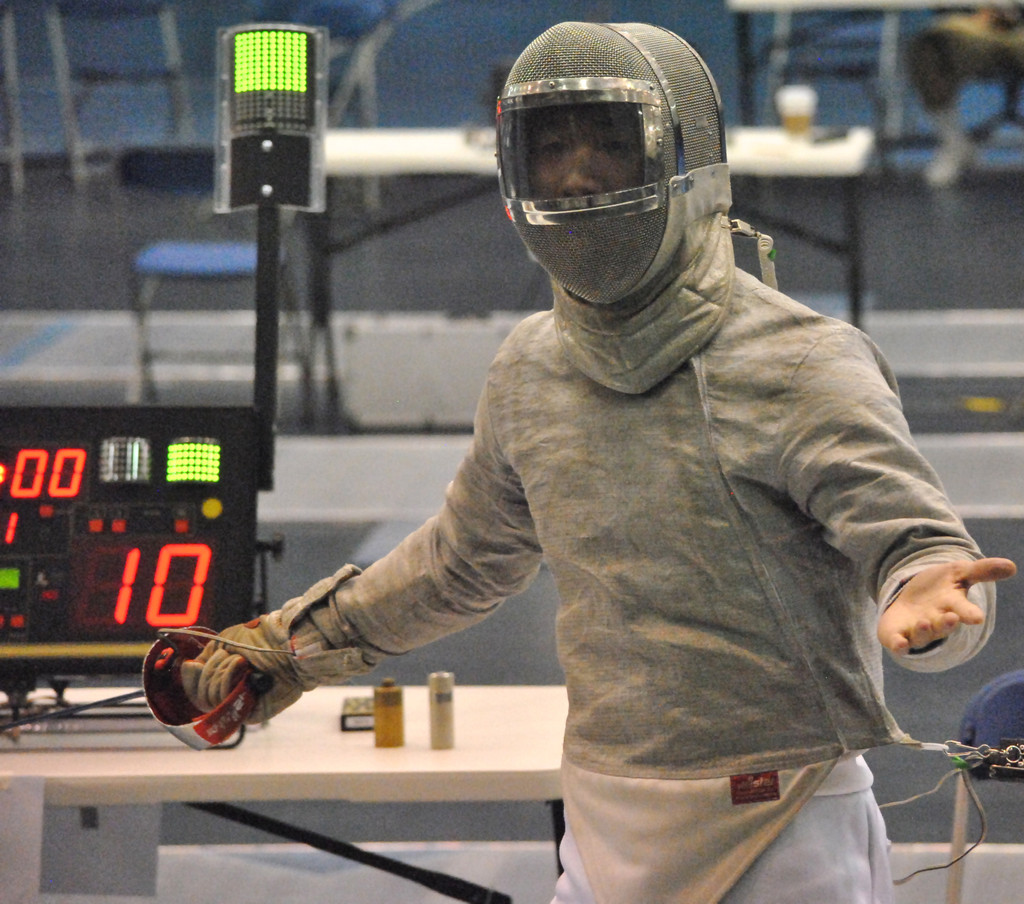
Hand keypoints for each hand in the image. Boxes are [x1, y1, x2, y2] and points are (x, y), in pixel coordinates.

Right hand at [180, 616, 306, 722]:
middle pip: (199, 697)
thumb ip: (205, 658)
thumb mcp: (225, 642)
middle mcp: (230, 693)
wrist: (285, 642)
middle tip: (227, 657)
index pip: (196, 690)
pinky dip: (227, 682)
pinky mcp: (249, 713)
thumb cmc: (261, 638)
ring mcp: (239, 704)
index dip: (189, 679)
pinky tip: (242, 669)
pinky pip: (224, 705)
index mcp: (224, 678)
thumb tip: (189, 668)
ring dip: (220, 674)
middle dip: (208, 672)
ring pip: (208, 701)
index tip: (191, 665)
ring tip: (240, 661)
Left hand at [878, 557, 1015, 654]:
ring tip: (925, 623)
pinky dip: (899, 645)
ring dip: (924, 631)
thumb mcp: (959, 573)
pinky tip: (897, 645)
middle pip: (944, 626)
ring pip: (922, 635)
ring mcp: (917, 630)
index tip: (977, 617)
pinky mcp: (897, 634)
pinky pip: (899, 643)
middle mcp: (937, 621)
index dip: (971, 614)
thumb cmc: (940, 587)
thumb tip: (1012, 565)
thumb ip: (982, 571)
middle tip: (952, 618)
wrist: (911, 596)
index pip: (966, 612)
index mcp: (953, 607)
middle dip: (947, 624)